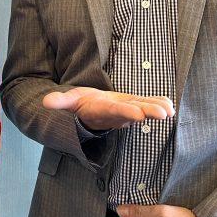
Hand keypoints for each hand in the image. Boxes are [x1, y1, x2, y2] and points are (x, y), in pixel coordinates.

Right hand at [42, 87, 173, 130]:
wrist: (88, 112)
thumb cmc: (79, 106)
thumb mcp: (68, 102)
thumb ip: (60, 102)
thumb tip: (45, 102)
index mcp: (102, 112)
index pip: (115, 112)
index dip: (126, 113)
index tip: (138, 115)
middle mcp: (116, 114)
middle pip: (134, 113)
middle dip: (148, 112)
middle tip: (164, 114)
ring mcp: (126, 111)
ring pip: (143, 109)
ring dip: (156, 109)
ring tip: (170, 109)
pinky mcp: (132, 105)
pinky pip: (145, 104)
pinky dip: (157, 102)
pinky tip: (170, 103)